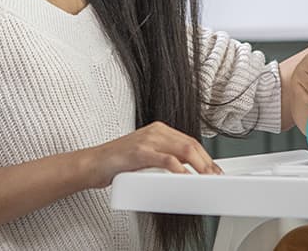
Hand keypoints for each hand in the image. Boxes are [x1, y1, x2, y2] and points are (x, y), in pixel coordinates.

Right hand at [85, 121, 221, 187]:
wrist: (92, 164)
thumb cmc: (117, 162)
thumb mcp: (146, 156)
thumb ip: (164, 157)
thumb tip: (187, 169)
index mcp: (159, 130)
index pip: (189, 141)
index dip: (205, 156)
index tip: (214, 169)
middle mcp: (156, 131)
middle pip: (190, 144)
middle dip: (206, 162)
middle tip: (215, 176)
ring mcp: (148, 140)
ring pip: (183, 149)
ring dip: (199, 165)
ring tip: (207, 178)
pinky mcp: (140, 152)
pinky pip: (167, 160)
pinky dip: (180, 169)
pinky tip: (186, 178)